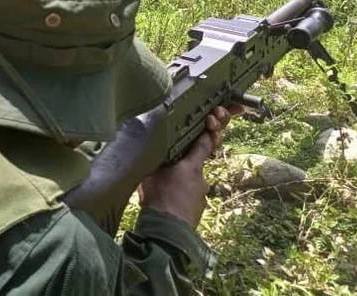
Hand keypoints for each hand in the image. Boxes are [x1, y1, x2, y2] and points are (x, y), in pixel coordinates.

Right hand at [137, 106, 236, 228]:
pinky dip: (180, 197)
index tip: (208, 124)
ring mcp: (202, 197)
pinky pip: (189, 197)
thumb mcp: (152, 174)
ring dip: (180, 184)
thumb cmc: (159, 198)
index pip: (202, 145)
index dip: (205, 134)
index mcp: (191, 167)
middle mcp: (201, 180)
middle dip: (183, 166)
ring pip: (190, 184)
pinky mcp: (199, 210)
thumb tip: (148, 148)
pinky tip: (167, 202)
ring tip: (163, 190)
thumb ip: (155, 160)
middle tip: (167, 170)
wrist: (168, 232)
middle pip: (193, 166)